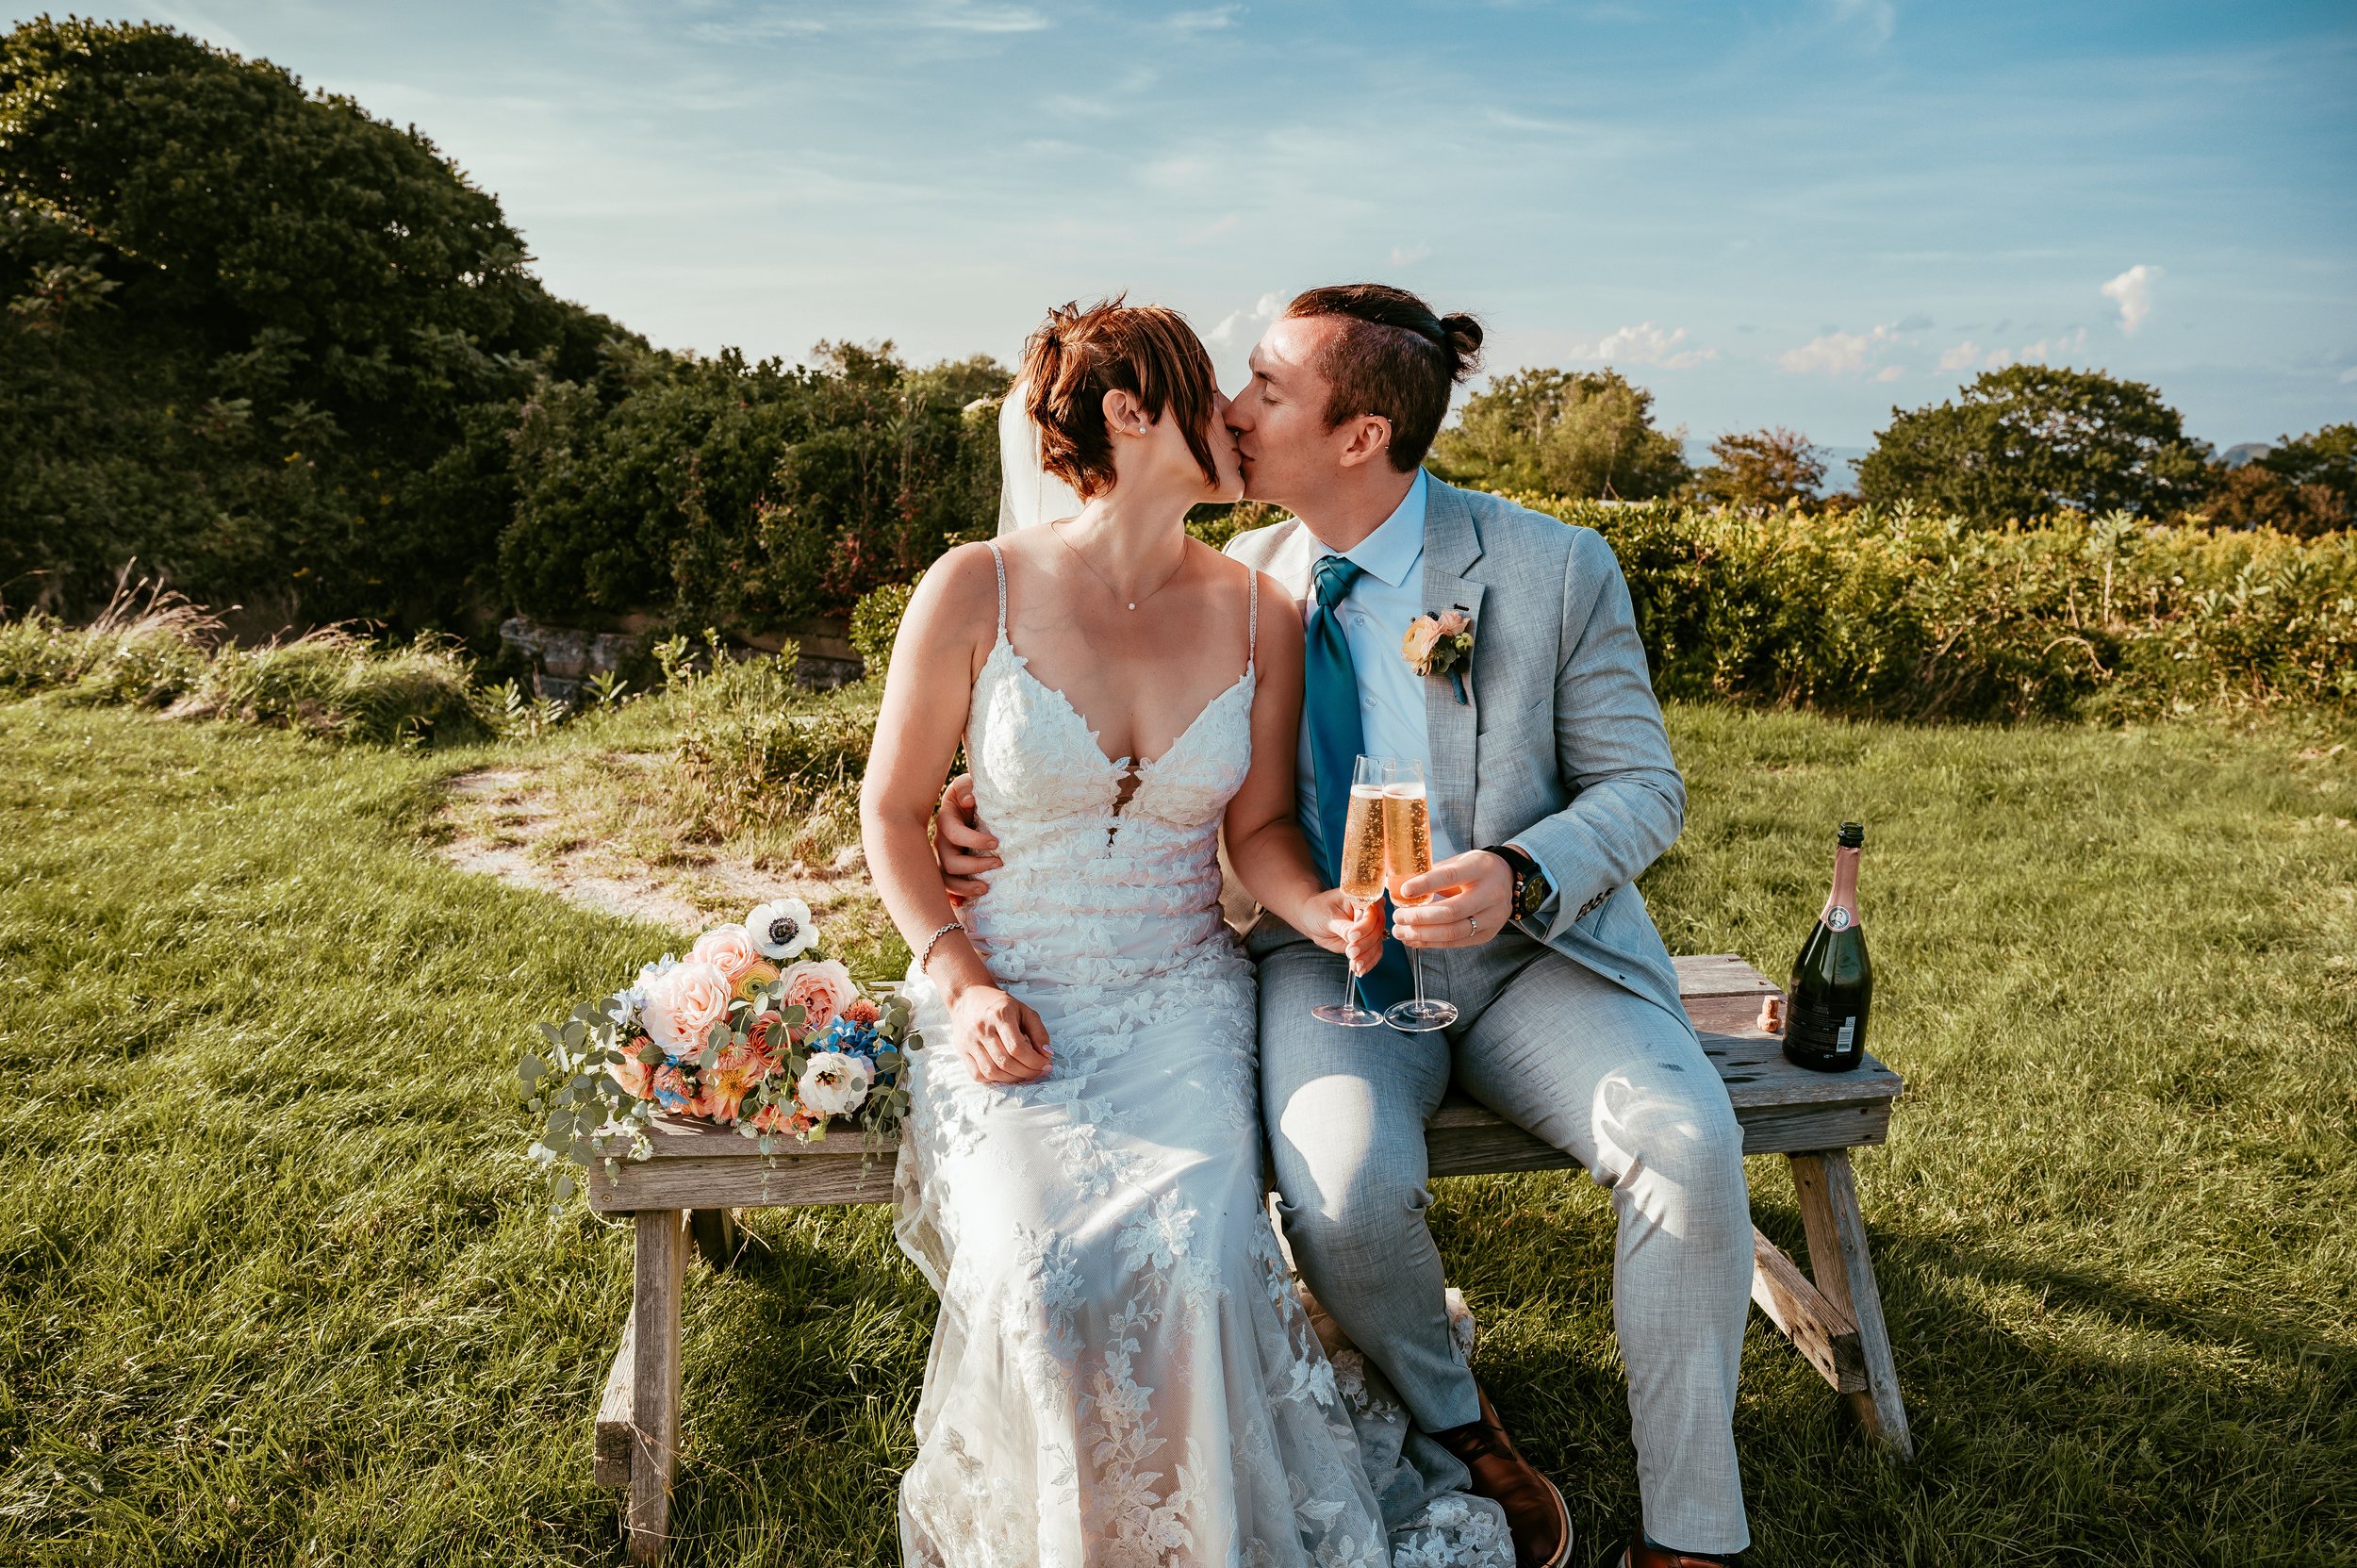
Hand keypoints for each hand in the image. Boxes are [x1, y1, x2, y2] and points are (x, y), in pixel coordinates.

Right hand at [933, 773, 1000, 901]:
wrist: (968, 802)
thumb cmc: (971, 793)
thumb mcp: (969, 784)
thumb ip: (968, 788)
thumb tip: (969, 801)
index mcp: (945, 820)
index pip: (954, 833)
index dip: (974, 839)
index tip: (996, 842)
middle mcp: (940, 841)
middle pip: (949, 862)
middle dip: (975, 866)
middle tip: (999, 864)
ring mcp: (942, 857)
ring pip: (945, 880)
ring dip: (964, 887)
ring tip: (985, 888)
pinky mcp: (948, 868)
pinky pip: (946, 887)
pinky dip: (953, 897)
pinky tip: (963, 905)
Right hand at [947, 982, 1051, 1083]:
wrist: (968, 997)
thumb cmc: (1000, 1005)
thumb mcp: (1024, 1011)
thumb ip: (1039, 1032)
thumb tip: (1047, 1054)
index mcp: (1000, 1015)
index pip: (1017, 1048)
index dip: (1034, 1061)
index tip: (1046, 1064)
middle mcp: (982, 1029)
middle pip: (1005, 1062)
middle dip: (1027, 1072)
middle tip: (1039, 1072)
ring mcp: (970, 1041)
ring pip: (991, 1072)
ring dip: (1012, 1079)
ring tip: (1025, 1074)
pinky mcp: (962, 1051)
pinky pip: (977, 1074)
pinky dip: (994, 1080)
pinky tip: (1006, 1074)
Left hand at [1299, 888, 1384, 975]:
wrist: (1313, 918)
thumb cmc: (1319, 911)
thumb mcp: (1328, 917)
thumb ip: (1342, 927)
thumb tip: (1353, 936)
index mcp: (1362, 898)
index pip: (1371, 912)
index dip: (1364, 926)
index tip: (1351, 937)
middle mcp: (1370, 912)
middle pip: (1377, 929)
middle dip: (1365, 944)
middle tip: (1350, 953)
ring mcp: (1370, 927)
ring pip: (1377, 943)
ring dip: (1367, 957)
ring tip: (1355, 965)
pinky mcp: (1368, 941)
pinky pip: (1374, 952)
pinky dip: (1368, 962)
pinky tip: (1360, 970)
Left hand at [1393, 850, 1515, 948]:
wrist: (1508, 881)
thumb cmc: (1476, 870)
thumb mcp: (1460, 861)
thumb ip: (1432, 872)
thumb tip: (1395, 883)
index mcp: (1480, 868)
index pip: (1451, 876)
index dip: (1426, 884)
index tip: (1404, 891)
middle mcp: (1491, 894)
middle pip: (1452, 911)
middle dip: (1420, 917)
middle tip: (1398, 917)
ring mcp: (1492, 917)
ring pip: (1453, 932)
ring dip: (1422, 934)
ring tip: (1400, 932)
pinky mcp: (1487, 934)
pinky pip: (1456, 942)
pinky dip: (1432, 943)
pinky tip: (1414, 940)